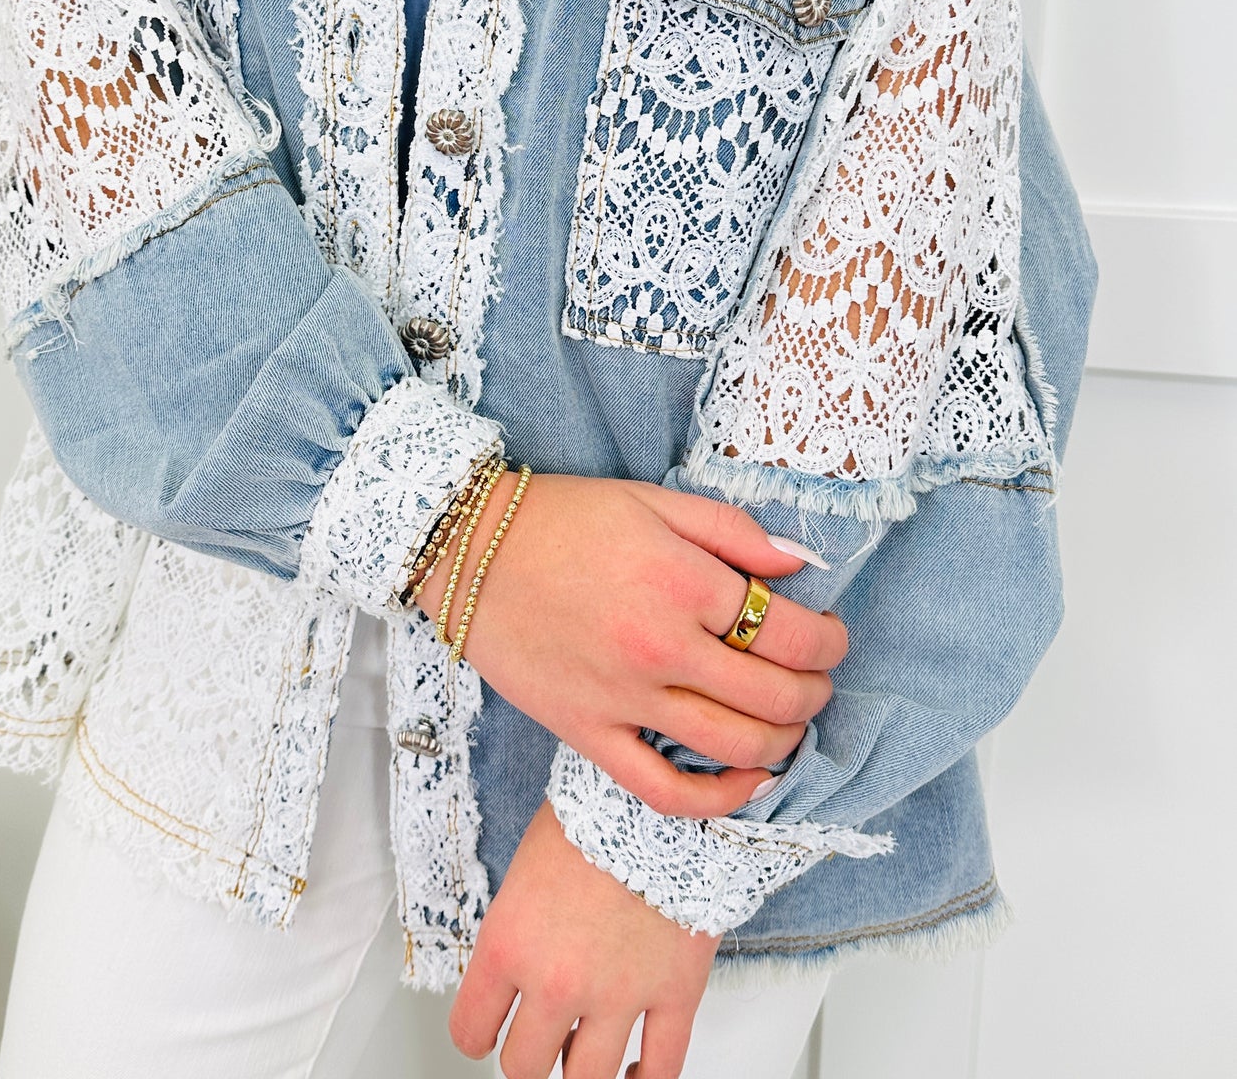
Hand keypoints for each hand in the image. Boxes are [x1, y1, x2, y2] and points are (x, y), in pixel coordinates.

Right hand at [415, 473, 845, 816]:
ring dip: (785, 741)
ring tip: (791, 722)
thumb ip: (733, 531)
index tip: (830, 634)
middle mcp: (661, 648)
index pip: (790, 631)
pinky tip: (751, 781)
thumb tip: (802, 565)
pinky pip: (666, 791)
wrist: (465, 550)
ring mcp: (624, 700)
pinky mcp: (589, 735)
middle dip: (815, 690)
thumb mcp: (653, 499)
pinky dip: (721, 798)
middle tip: (817, 678)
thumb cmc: (562, 517)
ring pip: (736, 746)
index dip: (828, 639)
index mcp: (682, 582)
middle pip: (775, 694)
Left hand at [451, 799, 715, 1077]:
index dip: (477, 1034)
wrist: (662, 790)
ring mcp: (618, 995)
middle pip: (524, 1069)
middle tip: (537, 1039)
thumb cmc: (594, 812)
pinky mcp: (675, 994)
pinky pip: (661, 1072)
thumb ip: (518, 932)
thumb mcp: (527, 867)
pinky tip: (635, 1073)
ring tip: (583, 1053)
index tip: (486, 1032)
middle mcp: (557, 980)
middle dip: (528, 1057)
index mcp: (509, 944)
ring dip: (579, 1072)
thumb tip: (522, 975)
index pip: (470, 1030)